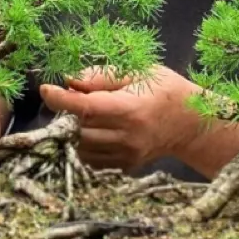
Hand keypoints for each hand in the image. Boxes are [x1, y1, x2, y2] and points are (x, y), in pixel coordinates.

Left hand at [39, 66, 203, 171]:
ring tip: (78, 114)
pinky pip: (90, 159)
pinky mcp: (124, 167)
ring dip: (71, 130)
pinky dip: (82, 145)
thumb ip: (102, 76)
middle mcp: (127, 137)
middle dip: (64, 113)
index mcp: (131, 110)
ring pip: (80, 147)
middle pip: (78, 129)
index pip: (87, 108)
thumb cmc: (165, 90)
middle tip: (65, 97)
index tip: (46, 89)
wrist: (192, 124)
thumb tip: (70, 79)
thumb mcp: (139, 71)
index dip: (61, 99)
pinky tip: (88, 131)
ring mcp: (125, 156)